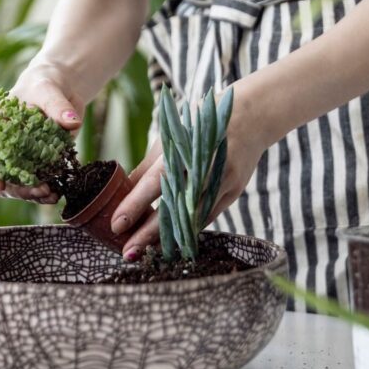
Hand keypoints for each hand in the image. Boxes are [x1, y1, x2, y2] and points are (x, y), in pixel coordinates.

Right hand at [0, 65, 83, 202]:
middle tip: (39, 190)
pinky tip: (56, 194)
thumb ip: (57, 106)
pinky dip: (44, 193)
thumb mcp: (48, 90)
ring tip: (50, 194)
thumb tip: (72, 122)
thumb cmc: (44, 84)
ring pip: (16, 187)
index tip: (0, 183)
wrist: (60, 89)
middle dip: (17, 189)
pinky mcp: (39, 166)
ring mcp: (20, 160)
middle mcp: (2, 148)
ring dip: (31, 195)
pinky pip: (36, 185)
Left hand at [110, 84, 277, 258]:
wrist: (251, 115)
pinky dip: (187, 230)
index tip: (116, 225)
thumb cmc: (200, 124)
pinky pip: (206, 216)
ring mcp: (223, 182)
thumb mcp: (171, 138)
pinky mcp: (233, 192)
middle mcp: (206, 168)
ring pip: (192, 218)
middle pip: (175, 208)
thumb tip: (124, 194)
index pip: (156, 183)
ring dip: (167, 237)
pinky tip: (170, 242)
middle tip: (128, 253)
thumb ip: (149, 168)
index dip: (135, 205)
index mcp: (185, 149)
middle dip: (149, 233)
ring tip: (144, 252)